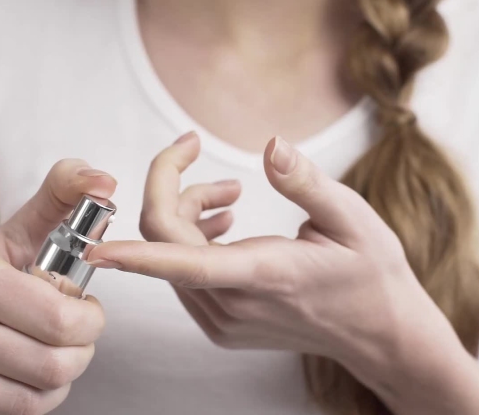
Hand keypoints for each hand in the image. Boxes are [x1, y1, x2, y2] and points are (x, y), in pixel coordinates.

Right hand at [0, 160, 114, 414]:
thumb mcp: (13, 238)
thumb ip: (60, 199)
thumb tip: (105, 180)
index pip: (64, 321)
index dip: (90, 322)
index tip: (84, 312)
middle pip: (54, 367)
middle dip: (78, 356)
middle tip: (72, 342)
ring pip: (33, 402)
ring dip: (53, 386)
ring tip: (44, 360)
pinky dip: (21, 408)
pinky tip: (9, 382)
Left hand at [88, 137, 460, 387]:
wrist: (380, 334)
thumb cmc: (371, 274)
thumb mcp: (352, 217)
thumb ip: (305, 181)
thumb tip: (270, 145)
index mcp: (264, 275)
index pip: (183, 262)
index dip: (135, 252)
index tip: (97, 244)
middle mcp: (233, 305)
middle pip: (166, 243)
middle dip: (173, 188)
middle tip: (199, 153)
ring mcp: (224, 320)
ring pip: (171, 257)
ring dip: (186, 214)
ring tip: (231, 195)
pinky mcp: (222, 325)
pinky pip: (184, 275)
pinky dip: (192, 241)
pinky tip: (226, 224)